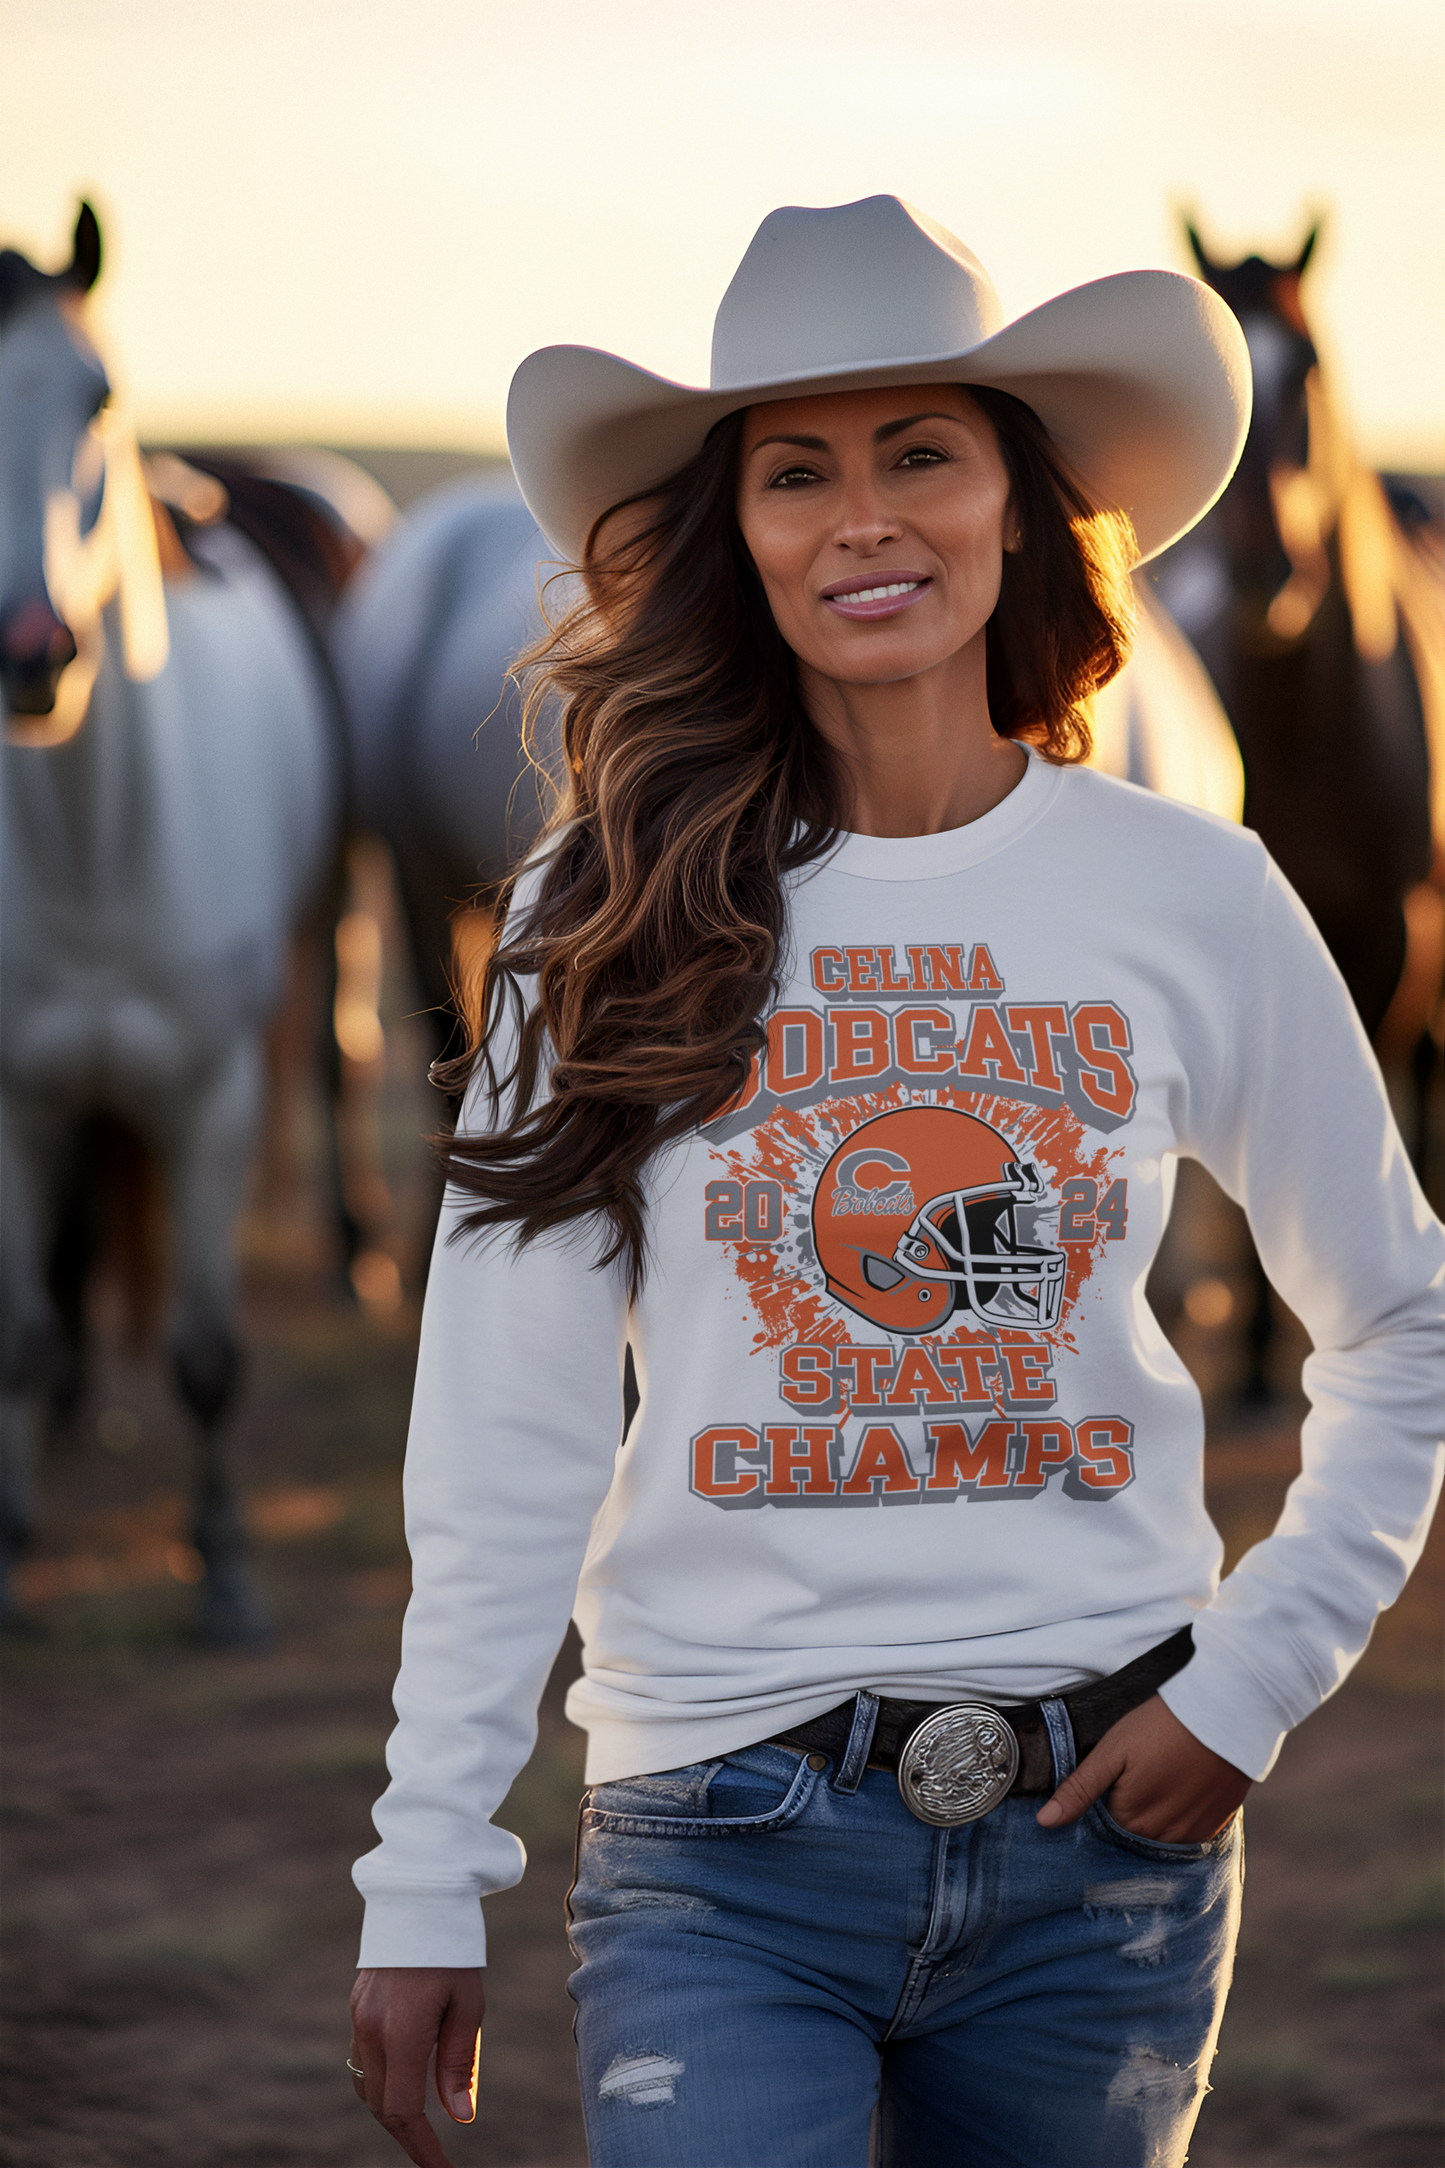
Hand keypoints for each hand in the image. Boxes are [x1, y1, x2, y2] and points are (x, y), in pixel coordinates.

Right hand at [349, 1966, 484, 2166]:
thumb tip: (460, 2117)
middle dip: (407, 2133)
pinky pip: (362, 2059)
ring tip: (421, 2122)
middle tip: (436, 2151)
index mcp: (399, 2033)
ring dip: (390, 2109)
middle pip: (381, 2105)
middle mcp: (370, 2030)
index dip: (421, 2147)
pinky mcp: (357, 2005)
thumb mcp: (468, 2005)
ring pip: (366, 2085)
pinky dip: (381, 2080)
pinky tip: (405, 2079)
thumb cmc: (453, 1948)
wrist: (420, 1894)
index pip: (403, 2112)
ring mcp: (358, 2017)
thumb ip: (458, 2063)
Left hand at [1036, 1693, 1250, 1843]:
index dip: (1099, 1806)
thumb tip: (1045, 1823)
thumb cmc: (1161, 1726)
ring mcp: (1191, 1836)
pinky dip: (1179, 1819)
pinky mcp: (1215, 1827)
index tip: (1107, 1783)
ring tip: (1157, 1782)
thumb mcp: (1112, 1751)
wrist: (1224, 1712)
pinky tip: (1179, 1790)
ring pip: (1159, 1838)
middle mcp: (1161, 1838)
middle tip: (1134, 1778)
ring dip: (1153, 1821)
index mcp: (1130, 1821)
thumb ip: (1079, 1790)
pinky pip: (1187, 1835)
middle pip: (1132, 1836)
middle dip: (1125, 1816)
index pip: (1102, 1829)